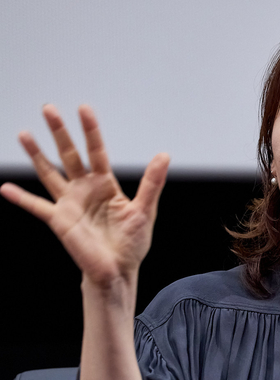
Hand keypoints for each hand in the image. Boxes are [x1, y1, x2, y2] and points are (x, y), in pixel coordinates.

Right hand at [0, 104, 168, 286]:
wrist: (118, 271)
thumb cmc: (131, 244)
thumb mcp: (144, 211)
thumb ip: (151, 183)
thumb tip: (164, 156)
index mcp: (105, 185)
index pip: (96, 152)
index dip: (90, 131)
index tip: (83, 109)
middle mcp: (85, 190)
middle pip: (70, 155)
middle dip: (59, 133)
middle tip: (48, 108)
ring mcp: (70, 203)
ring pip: (49, 173)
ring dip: (36, 155)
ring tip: (24, 134)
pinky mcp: (60, 221)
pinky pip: (37, 207)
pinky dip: (21, 198)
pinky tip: (6, 188)